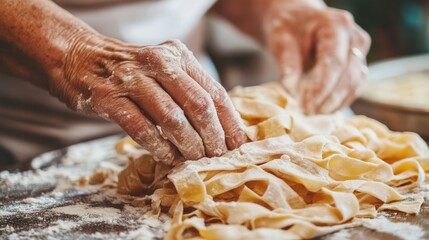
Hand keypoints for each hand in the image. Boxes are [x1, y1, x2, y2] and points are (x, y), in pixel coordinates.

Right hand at [50, 33, 246, 164]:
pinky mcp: (108, 98)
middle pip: (198, 105)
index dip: (229, 122)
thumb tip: (221, 128)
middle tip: (216, 155)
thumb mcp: (165, 68)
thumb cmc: (131, 70)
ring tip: (194, 158)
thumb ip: (190, 89)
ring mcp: (131, 79)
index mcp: (178, 56)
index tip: (236, 144)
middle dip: (212, 136)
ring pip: (172, 118)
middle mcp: (158, 63)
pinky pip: (141, 128)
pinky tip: (167, 156)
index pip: (214, 92)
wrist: (80, 58)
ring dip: (188, 144)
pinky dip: (159, 147)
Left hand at [264, 2, 369, 113]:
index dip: (321, 87)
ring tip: (313, 114)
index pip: (333, 62)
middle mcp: (355, 38)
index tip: (307, 106)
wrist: (298, 21)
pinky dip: (338, 102)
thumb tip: (291, 92)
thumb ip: (287, 65)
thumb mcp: (281, 41)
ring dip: (335, 104)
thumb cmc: (288, 29)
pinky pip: (353, 89)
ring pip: (355, 85)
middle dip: (328, 99)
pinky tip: (322, 111)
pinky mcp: (358, 66)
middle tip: (308, 114)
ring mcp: (360, 53)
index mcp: (336, 25)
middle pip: (349, 75)